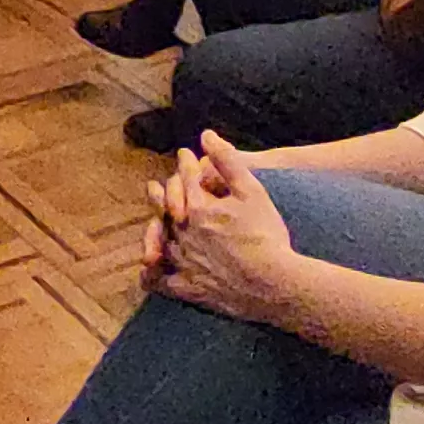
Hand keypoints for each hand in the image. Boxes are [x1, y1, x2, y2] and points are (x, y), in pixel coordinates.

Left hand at [149, 137, 306, 325]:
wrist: (274, 285)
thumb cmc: (266, 236)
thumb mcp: (252, 191)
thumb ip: (228, 161)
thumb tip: (206, 134)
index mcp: (197, 206)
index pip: (186, 177)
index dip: (185, 163)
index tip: (185, 155)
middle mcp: (183, 232)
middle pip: (164, 207)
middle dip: (160, 193)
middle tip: (153, 187)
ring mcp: (182, 262)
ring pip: (160, 240)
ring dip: (155, 228)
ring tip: (152, 223)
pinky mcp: (187, 289)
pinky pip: (161, 281)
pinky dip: (153, 274)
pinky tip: (149, 270)